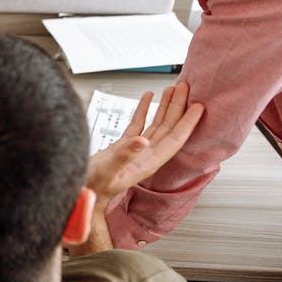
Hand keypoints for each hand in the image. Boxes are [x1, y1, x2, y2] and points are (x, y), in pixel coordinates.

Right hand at [87, 82, 204, 202]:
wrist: (83, 193)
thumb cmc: (94, 186)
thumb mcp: (108, 170)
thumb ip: (124, 155)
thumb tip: (141, 141)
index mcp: (149, 162)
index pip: (174, 139)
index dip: (187, 122)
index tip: (198, 107)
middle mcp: (147, 155)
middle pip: (168, 127)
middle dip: (178, 107)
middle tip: (185, 88)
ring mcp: (136, 149)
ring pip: (157, 124)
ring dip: (165, 106)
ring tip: (172, 90)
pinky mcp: (124, 145)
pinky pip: (139, 124)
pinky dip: (145, 110)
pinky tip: (148, 98)